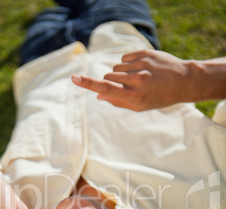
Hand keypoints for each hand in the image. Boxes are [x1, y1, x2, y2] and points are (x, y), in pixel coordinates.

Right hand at [72, 49, 191, 110]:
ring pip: (116, 67)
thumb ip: (118, 101)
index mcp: (134, 96)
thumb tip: (99, 95)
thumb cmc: (159, 98)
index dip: (88, 84)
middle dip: (111, 82)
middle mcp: (137, 80)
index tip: (74, 78)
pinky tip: (141, 69)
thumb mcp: (140, 106)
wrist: (183, 81)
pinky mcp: (145, 53)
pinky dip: (127, 64)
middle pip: (108, 76)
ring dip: (120, 73)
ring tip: (137, 78)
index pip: (106, 88)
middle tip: (126, 87)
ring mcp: (141, 65)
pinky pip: (124, 57)